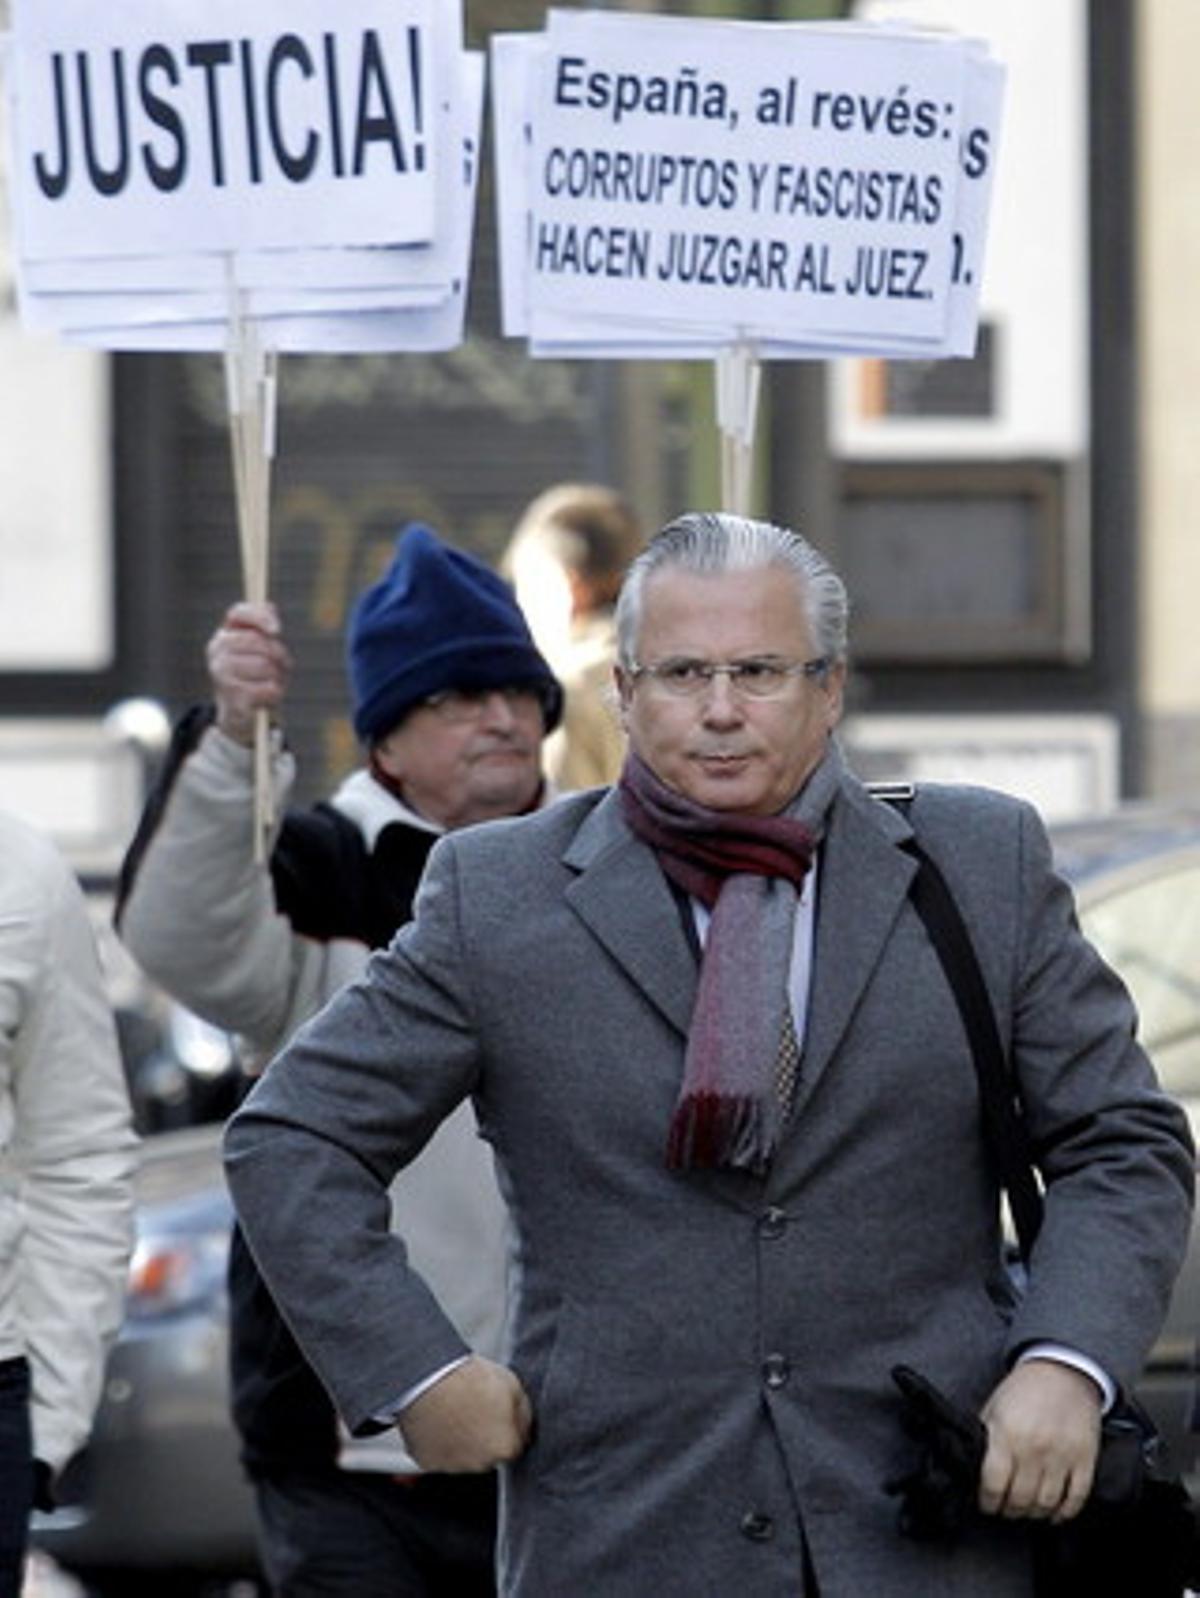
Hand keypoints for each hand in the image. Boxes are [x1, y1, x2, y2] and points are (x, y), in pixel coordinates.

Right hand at [206, 601, 291, 745]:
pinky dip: (274, 693)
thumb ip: (264, 626)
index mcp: (225, 634)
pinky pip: (267, 689)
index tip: (277, 630)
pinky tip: (267, 697)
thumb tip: (269, 605)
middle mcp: (217, 650)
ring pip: (265, 666)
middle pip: (259, 642)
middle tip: (281, 666)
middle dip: (279, 655)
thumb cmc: (255, 676)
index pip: (238, 612)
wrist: (240, 714)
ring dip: (277, 676)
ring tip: (272, 683)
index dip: (260, 617)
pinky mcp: (232, 697)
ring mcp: (221, 673)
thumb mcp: (261, 649)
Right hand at [398, 1356, 532, 1473]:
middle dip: (485, 1436)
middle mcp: (481, 1464)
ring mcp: (453, 1466)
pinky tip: (440, 1420)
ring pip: (464, 1456)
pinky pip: (439, 1454)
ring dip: (463, 1440)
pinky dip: (440, 1442)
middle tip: (476, 1410)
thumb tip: (524, 1424)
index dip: (507, 1427)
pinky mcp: (429, 1462)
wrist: (429, 1379)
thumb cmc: (468, 1379)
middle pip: (489, 1454)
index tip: (499, 1415)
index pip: (515, 1445)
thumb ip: (523, 1414)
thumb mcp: (513, 1385)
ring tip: (456, 1411)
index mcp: (506, 1447)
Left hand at [978, 1358, 1101, 1522]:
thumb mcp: (994, 1408)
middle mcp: (1034, 1448)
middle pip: (1020, 1499)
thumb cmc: (1024, 1390)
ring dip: (1034, 1514)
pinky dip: (1064, 1513)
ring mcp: (1062, 1456)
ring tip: (1026, 1511)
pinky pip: (1075, 1499)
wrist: (1063, 1371)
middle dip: (1009, 1511)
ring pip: (1046, 1504)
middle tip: (1005, 1510)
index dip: (987, 1501)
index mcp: (1007, 1434)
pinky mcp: (1085, 1460)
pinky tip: (1054, 1514)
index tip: (987, 1505)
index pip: (993, 1484)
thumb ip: (986, 1439)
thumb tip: (975, 1470)